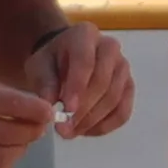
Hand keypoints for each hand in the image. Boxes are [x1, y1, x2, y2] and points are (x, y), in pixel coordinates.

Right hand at [0, 73, 57, 167]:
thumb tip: (30, 104)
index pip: (7, 104)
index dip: (34, 109)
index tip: (49, 111)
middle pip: (8, 134)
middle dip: (32, 131)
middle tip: (39, 126)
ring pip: (1, 156)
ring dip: (21, 149)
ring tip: (24, 139)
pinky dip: (5, 162)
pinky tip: (7, 152)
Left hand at [30, 23, 136, 139]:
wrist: (65, 58)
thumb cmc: (51, 60)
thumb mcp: (39, 66)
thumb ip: (45, 83)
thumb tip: (50, 106)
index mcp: (85, 35)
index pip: (85, 61)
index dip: (77, 86)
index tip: (67, 109)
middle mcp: (110, 47)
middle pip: (103, 81)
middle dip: (83, 109)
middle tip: (64, 129)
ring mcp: (123, 67)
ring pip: (114, 98)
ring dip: (92, 120)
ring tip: (71, 132)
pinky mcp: (128, 86)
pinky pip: (123, 111)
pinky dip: (106, 126)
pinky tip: (87, 132)